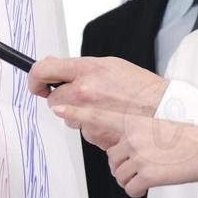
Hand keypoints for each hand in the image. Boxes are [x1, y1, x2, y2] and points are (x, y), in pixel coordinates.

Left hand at [29, 55, 169, 117]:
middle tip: (80, 98)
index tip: (36, 84)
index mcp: (87, 69)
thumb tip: (54, 67)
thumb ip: (81, 67)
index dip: (34, 78)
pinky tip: (110, 120)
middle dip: (62, 101)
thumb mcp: (110, 65)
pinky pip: (84, 131)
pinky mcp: (95, 133)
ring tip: (104, 108)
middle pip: (53, 101)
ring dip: (80, 115)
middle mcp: (86, 90)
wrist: (162, 108)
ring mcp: (89, 113)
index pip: (43, 70)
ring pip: (69, 118)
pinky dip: (93, 128)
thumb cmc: (140, 87)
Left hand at [51, 104, 197, 197]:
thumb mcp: (157, 126)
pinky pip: (130, 189)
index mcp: (134, 123)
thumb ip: (136, 133)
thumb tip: (123, 148)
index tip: (59, 109)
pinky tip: (150, 184)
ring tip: (152, 171)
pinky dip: (137, 190)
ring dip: (132, 178)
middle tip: (145, 164)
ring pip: (120, 175)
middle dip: (124, 165)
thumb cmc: (187, 138)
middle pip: (112, 159)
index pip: (99, 116)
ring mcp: (139, 157)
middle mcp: (133, 138)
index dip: (77, 113)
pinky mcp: (146, 175)